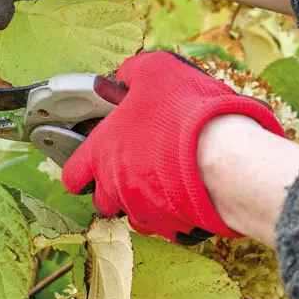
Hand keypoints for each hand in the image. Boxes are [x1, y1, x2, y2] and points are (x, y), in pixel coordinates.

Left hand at [61, 51, 284, 243]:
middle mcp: (116, 187)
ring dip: (143, 201)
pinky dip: (172, 213)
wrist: (226, 155)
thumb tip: (127, 74)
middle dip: (113, 190)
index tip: (91, 164)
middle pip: (102, 200)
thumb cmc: (184, 112)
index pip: (72, 175)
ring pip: (134, 214)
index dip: (80, 170)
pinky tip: (188, 191)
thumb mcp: (155, 70)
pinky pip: (166, 225)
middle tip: (135, 168)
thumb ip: (134, 72)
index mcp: (102, 153)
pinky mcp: (173, 228)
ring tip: (165, 179)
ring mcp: (144, 211)